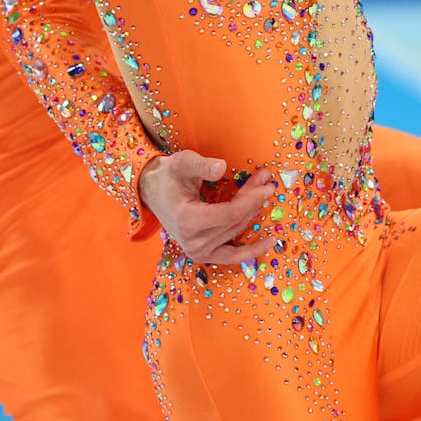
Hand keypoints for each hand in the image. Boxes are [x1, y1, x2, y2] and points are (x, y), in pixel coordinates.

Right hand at [138, 152, 275, 264]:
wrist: (151, 191)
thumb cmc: (168, 176)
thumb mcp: (182, 163)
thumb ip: (202, 166)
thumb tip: (222, 167)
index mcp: (188, 221)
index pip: (230, 214)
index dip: (251, 200)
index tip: (267, 185)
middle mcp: (193, 242)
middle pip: (235, 221)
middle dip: (253, 200)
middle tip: (267, 182)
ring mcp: (197, 251)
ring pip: (236, 232)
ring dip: (252, 213)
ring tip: (263, 193)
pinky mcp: (202, 255)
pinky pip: (231, 256)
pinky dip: (250, 251)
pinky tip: (269, 241)